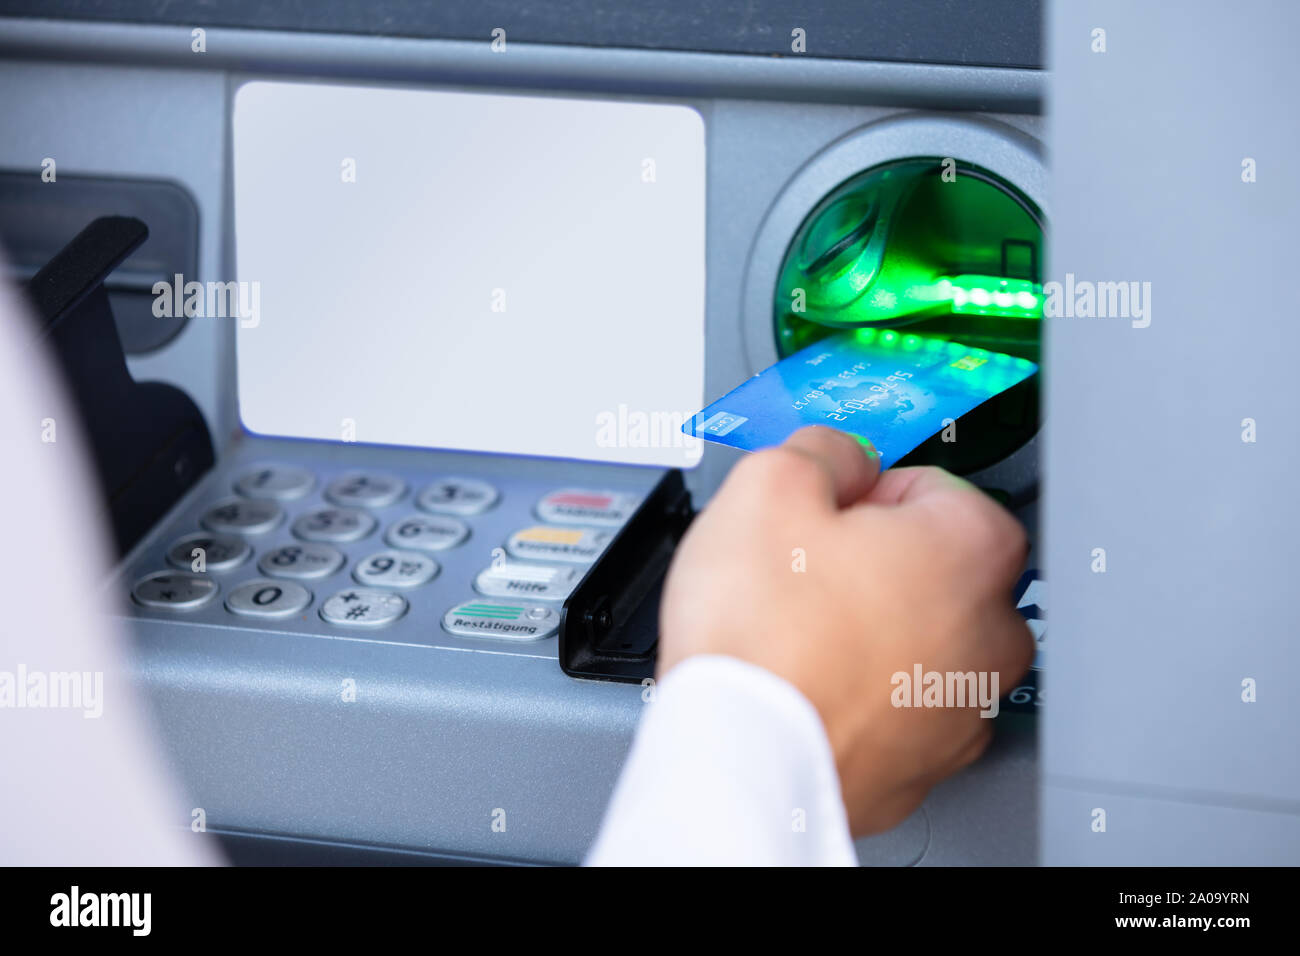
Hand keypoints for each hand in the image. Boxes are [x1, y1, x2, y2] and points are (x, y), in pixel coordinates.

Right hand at [658, 425, 1033, 834]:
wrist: (742, 760)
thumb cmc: (762, 641)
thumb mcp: (768, 485)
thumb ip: (823, 449)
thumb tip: (841, 458)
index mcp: (973, 549)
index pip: (932, 485)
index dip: (865, 492)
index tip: (826, 512)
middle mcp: (992, 632)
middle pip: (932, 565)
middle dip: (872, 560)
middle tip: (802, 572)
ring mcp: (964, 708)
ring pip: (918, 638)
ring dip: (869, 628)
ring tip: (796, 634)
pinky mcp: (926, 764)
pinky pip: (899, 706)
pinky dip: (862, 692)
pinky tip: (808, 683)